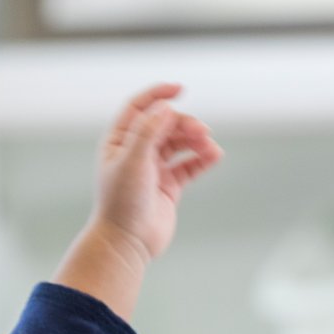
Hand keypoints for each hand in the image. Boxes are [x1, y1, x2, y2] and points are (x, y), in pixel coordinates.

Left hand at [89, 82, 222, 267]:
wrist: (127, 243)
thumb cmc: (121, 203)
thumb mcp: (132, 162)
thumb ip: (148, 131)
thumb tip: (165, 106)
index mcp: (119, 141)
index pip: (139, 108)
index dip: (158, 94)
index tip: (180, 89)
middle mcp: (135, 152)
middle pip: (165, 124)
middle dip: (185, 124)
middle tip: (201, 132)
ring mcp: (153, 168)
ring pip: (180, 144)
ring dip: (196, 140)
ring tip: (210, 147)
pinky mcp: (169, 186)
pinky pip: (189, 165)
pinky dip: (202, 159)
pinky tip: (215, 155)